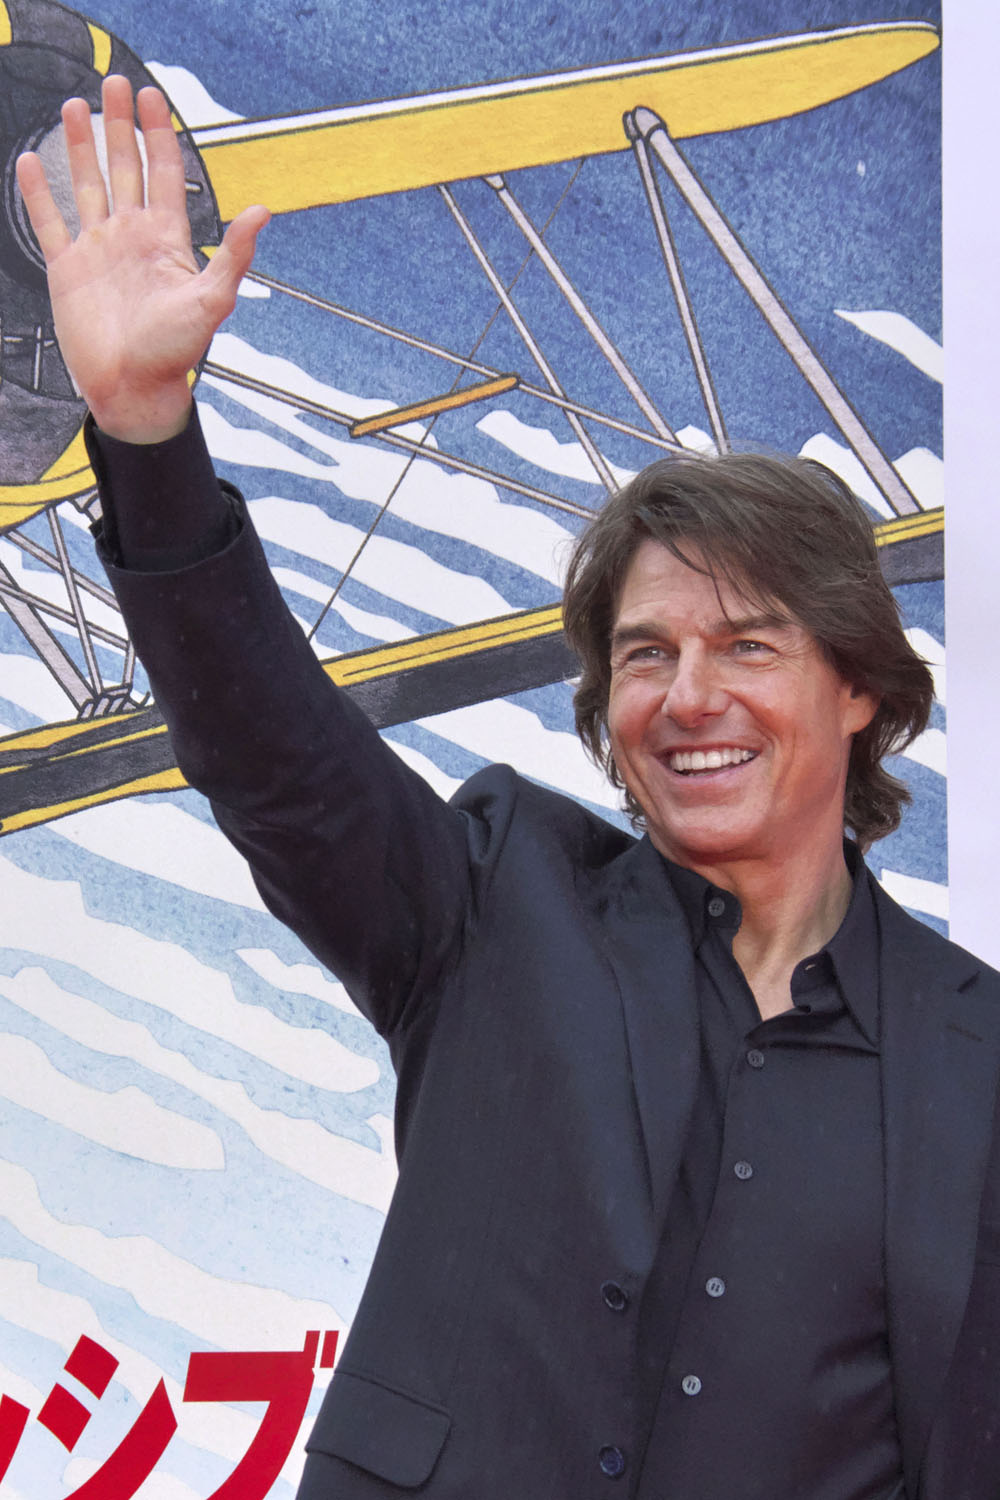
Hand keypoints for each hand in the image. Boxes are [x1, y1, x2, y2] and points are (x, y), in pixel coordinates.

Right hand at [15, 74, 269, 442]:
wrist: (134, 389)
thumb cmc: (176, 352)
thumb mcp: (212, 300)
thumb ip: (235, 255)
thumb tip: (262, 212)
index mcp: (166, 239)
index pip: (163, 172)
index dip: (157, 134)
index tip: (151, 98)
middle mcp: (132, 237)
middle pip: (125, 167)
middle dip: (120, 126)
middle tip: (114, 85)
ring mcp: (98, 250)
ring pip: (87, 184)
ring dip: (80, 147)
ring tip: (74, 107)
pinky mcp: (67, 269)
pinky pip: (50, 221)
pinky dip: (39, 193)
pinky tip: (30, 161)